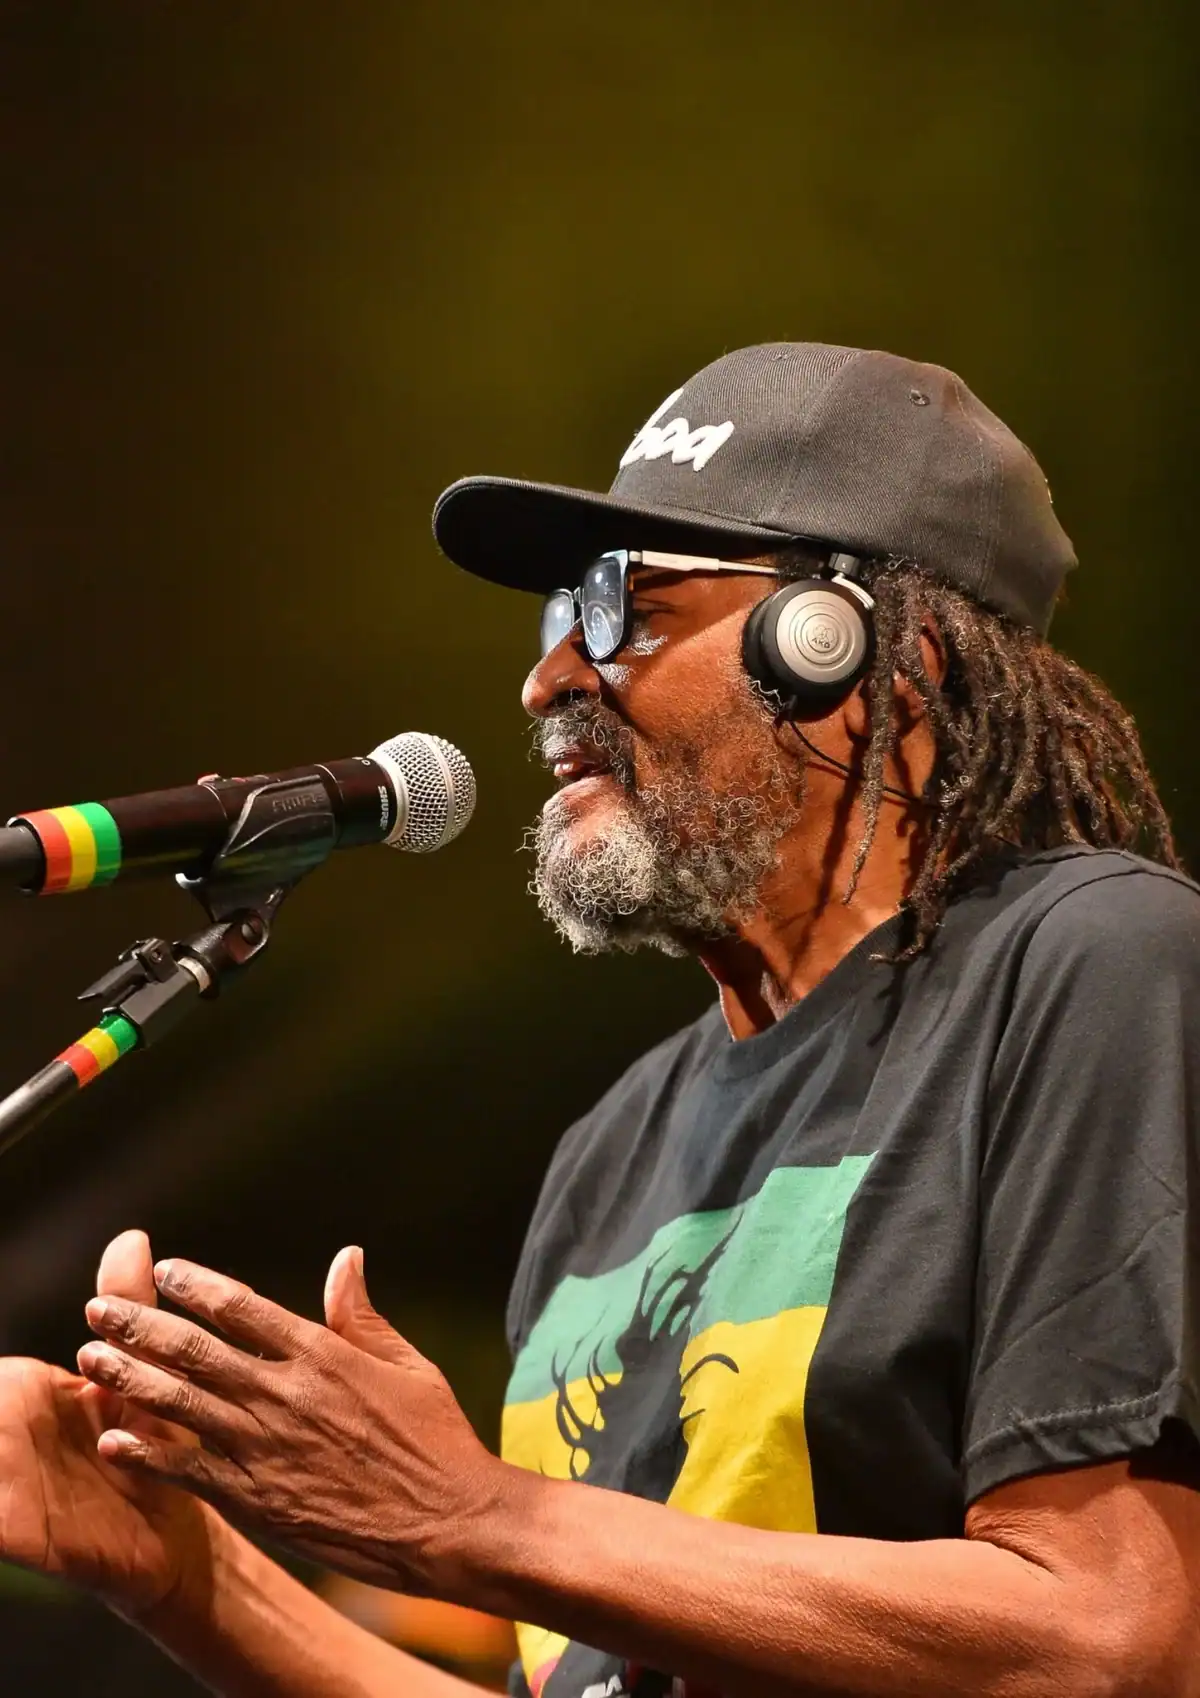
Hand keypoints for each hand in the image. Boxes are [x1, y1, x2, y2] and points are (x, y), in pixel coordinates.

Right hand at [0, 1231, 221, 1617]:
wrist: (171, 1533)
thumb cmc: (149, 1444)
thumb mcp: (138, 1375)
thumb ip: (129, 1313)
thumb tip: (133, 1239)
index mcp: (21, 1390)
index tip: (32, 1383)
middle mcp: (2, 1432)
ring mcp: (4, 1482)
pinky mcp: (17, 1532)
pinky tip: (2, 1503)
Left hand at [76, 1247, 507, 1597]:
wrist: (449, 1522)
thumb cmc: (435, 1440)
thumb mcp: (407, 1364)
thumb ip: (361, 1315)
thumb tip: (347, 1256)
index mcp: (321, 1354)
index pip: (242, 1307)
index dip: (197, 1285)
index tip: (165, 1272)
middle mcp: (285, 1394)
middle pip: (195, 1349)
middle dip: (141, 1324)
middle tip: (98, 1307)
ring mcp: (266, 1448)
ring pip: (181, 1402)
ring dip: (130, 1379)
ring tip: (91, 1359)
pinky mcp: (258, 1500)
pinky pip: (188, 1471)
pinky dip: (148, 1454)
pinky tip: (114, 1441)